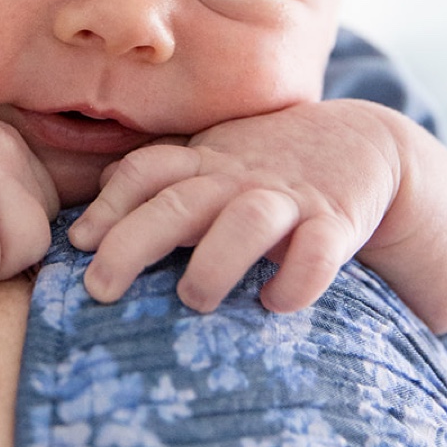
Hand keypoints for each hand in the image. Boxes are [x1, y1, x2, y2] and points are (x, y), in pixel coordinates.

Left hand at [67, 101, 446, 330]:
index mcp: (206, 161)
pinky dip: (297, 278)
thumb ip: (162, 178)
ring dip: (216, 260)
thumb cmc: (270, 164)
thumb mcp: (214, 159)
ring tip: (193, 298)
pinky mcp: (337, 221)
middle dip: (134, 241)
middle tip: (100, 287)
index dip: (109, 203)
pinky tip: (275, 303)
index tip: (79, 242)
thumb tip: (98, 199)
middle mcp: (240, 176)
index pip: (146, 171)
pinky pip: (319, 250)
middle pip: (180, 201)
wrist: (367, 143)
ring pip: (247, 220)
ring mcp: (289, 198)